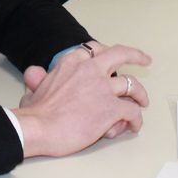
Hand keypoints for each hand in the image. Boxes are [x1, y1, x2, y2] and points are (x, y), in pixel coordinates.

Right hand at [13, 43, 150, 157]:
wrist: (37, 128)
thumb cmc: (34, 113)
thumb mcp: (33, 87)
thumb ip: (37, 78)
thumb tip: (34, 72)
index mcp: (72, 62)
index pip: (95, 49)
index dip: (107, 53)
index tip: (111, 56)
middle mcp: (90, 69)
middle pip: (120, 54)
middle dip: (136, 55)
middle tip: (144, 60)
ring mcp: (103, 88)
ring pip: (132, 84)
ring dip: (140, 94)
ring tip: (142, 102)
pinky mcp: (111, 108)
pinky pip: (133, 111)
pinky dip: (136, 120)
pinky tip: (133, 126)